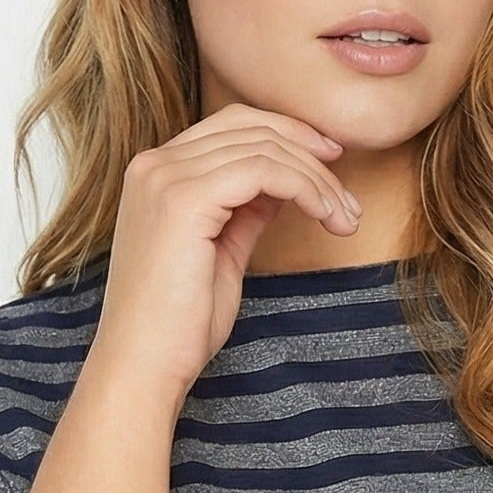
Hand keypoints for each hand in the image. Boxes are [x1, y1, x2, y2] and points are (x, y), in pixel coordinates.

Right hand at [86, 102, 362, 400]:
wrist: (143, 366)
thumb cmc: (178, 326)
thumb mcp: (221, 254)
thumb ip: (245, 212)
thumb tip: (283, 184)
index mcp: (156, 174)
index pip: (231, 126)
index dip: (288, 135)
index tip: (330, 164)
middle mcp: (154, 164)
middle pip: (250, 127)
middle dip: (310, 154)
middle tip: (348, 195)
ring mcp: (165, 177)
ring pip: (264, 149)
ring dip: (317, 180)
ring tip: (345, 218)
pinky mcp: (185, 199)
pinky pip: (264, 171)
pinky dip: (306, 188)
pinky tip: (326, 216)